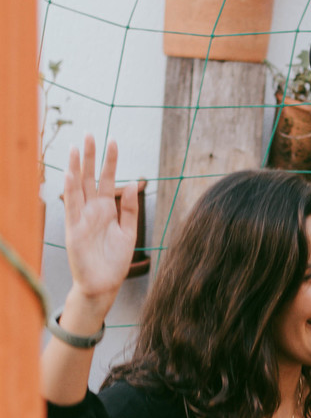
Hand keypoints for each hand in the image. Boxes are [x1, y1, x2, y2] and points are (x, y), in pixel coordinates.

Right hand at [61, 138, 138, 312]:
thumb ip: (131, 209)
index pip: (108, 179)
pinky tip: (70, 173)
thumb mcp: (129, 232)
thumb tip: (134, 184)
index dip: (110, 161)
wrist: (104, 284)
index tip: (113, 140)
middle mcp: (92, 210)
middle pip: (90, 178)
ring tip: (77, 146)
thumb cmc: (115, 260)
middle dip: (90, 156)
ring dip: (77, 167)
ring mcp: (81, 218)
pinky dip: (70, 190)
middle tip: (90, 133)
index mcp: (107, 209)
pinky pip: (71, 206)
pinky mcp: (73, 229)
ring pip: (78, 187)